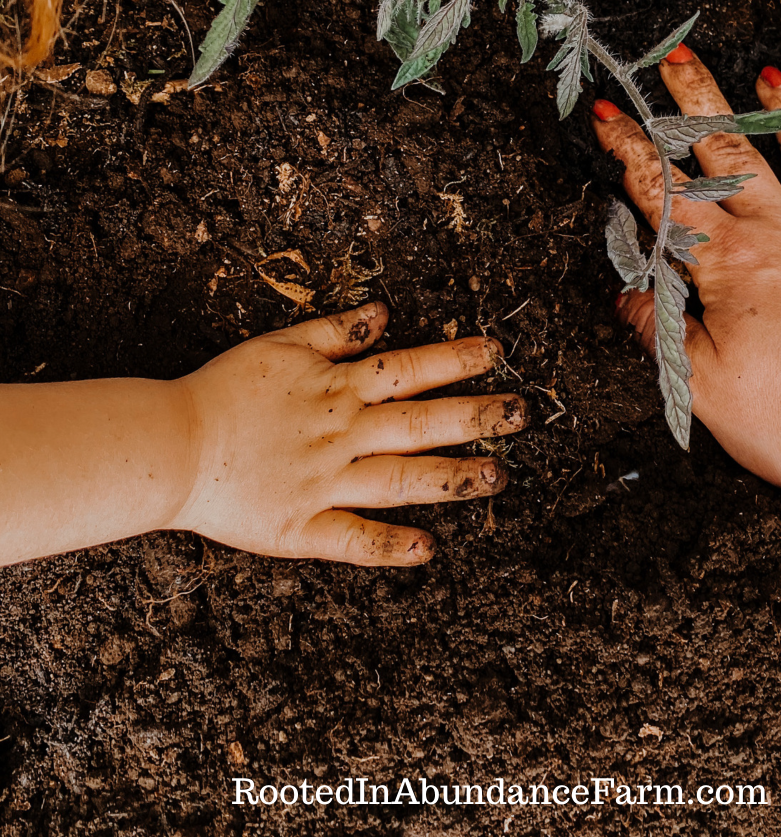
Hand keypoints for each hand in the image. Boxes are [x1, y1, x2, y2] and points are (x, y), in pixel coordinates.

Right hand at [172, 302, 524, 564]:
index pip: (410, 368)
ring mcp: (326, 482)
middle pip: (421, 422)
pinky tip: (426, 550)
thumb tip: (384, 314)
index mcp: (338, 387)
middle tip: (522, 414)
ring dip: (453, 478)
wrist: (173, 443)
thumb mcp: (281, 343)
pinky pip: (353, 538)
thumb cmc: (224, 390)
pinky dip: (390, 546)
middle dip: (476, 415)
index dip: (457, 359)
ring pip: (402, 479)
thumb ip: (337, 330)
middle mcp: (342, 433)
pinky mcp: (302, 526)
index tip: (497, 352)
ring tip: (497, 476)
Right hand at [591, 54, 780, 509]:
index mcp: (730, 266)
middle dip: (695, 99)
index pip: (665, 194)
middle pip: (728, 151)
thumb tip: (631, 300)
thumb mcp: (706, 391)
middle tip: (675, 58)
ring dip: (779, 110)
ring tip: (763, 76)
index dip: (630, 150)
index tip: (610, 117)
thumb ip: (663, 336)